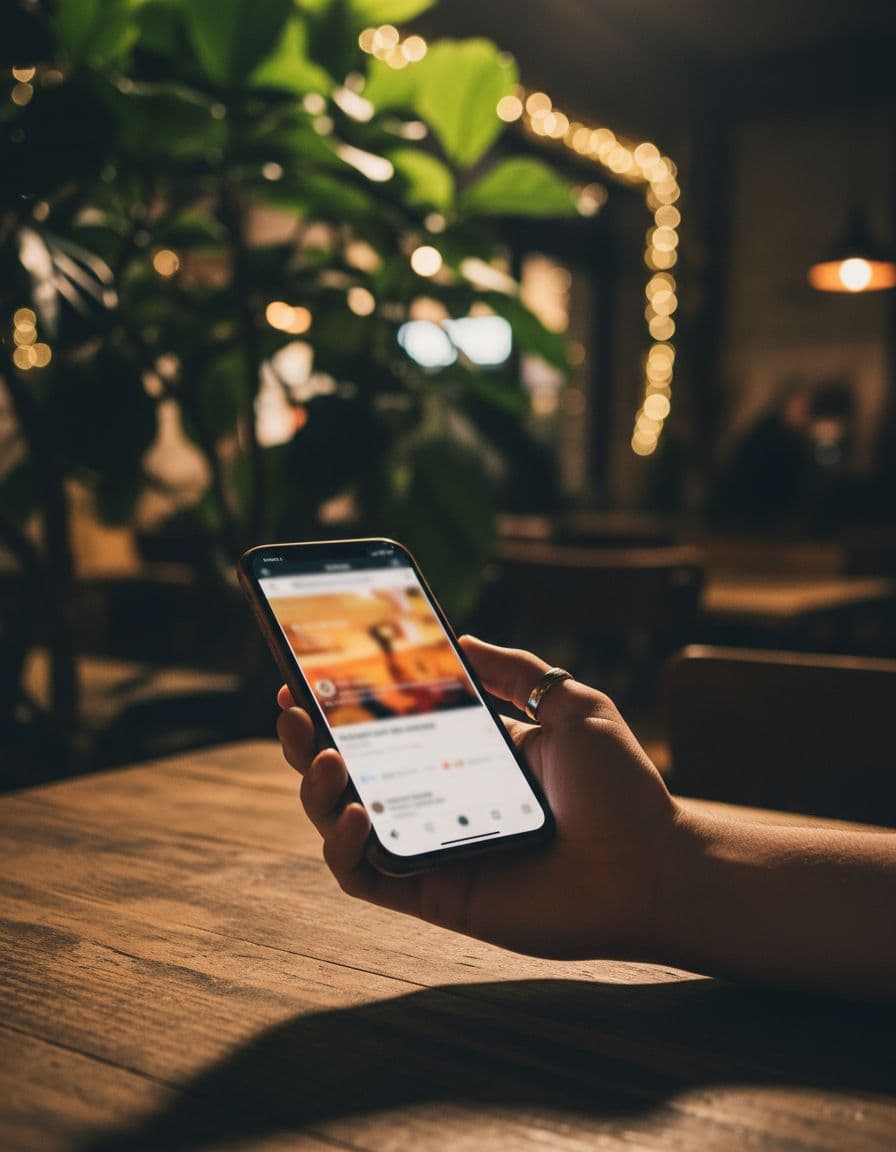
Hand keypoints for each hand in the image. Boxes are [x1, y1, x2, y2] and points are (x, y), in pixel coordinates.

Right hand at [277, 636, 679, 960]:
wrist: (653, 865)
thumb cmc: (621, 789)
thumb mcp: (571, 706)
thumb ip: (516, 672)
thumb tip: (464, 638)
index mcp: (462, 757)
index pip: (385, 730)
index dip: (339, 705)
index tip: (306, 673)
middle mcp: (436, 801)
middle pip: (347, 772)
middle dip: (305, 740)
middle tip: (293, 706)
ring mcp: (430, 848)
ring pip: (340, 823)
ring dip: (314, 789)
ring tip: (322, 758)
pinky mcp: (432, 893)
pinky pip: (364, 876)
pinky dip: (343, 847)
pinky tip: (355, 811)